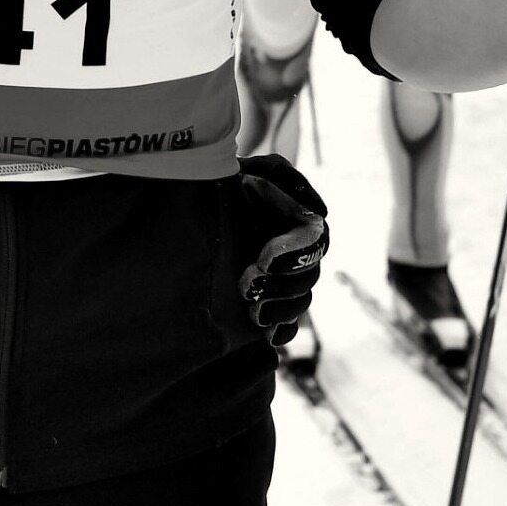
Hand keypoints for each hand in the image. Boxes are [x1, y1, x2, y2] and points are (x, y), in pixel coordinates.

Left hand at [236, 154, 327, 349]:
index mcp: (295, 220)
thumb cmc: (217, 186)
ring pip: (302, 302)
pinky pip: (289, 326)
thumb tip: (320, 210)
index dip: (294, 254)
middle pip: (309, 276)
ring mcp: (281, 280)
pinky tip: (270, 335)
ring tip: (254, 313)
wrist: (186, 211)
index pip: (315, 241)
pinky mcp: (268, 303)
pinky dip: (283, 332)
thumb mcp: (245, 170)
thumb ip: (280, 174)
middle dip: (282, 286)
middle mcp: (293, 251)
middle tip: (246, 287)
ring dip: (282, 310)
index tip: (263, 261)